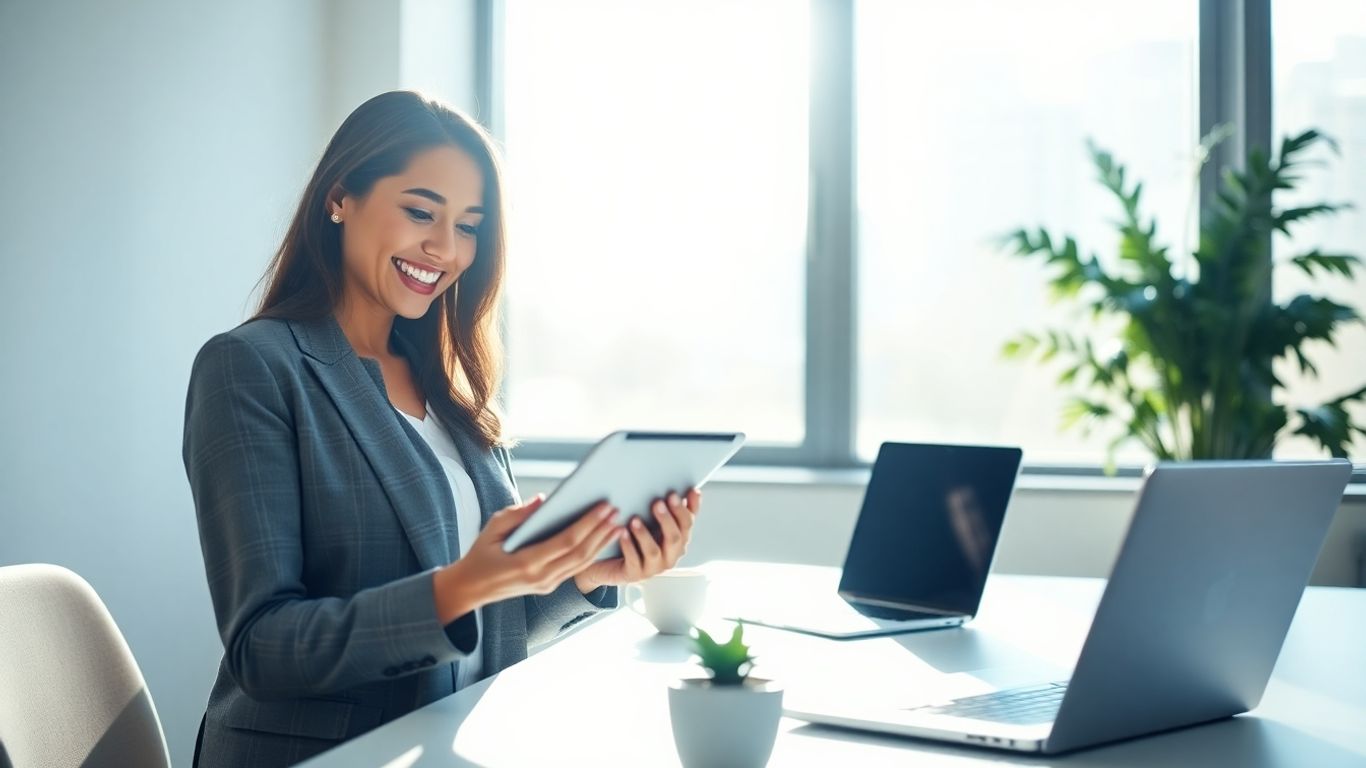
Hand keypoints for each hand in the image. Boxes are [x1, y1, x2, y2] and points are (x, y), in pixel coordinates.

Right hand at [433, 494, 623, 622]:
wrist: (470, 589)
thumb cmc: (480, 554)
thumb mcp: (492, 528)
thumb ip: (517, 513)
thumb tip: (543, 499)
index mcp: (527, 563)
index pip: (566, 541)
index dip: (588, 524)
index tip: (604, 506)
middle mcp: (541, 578)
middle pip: (580, 553)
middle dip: (601, 531)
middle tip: (617, 511)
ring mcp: (547, 585)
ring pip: (582, 563)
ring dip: (602, 543)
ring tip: (618, 524)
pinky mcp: (549, 586)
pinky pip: (576, 569)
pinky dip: (592, 553)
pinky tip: (603, 539)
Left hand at [574, 489, 700, 591]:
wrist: (611, 564)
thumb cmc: (638, 541)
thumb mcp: (656, 523)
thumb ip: (673, 509)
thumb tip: (690, 490)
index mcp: (678, 541)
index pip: (687, 525)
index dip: (684, 510)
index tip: (677, 494)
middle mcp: (669, 556)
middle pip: (675, 538)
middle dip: (667, 520)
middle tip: (658, 503)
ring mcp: (653, 567)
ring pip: (654, 551)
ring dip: (645, 534)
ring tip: (635, 520)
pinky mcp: (635, 574)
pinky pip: (633, 560)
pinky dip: (628, 546)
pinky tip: (622, 534)